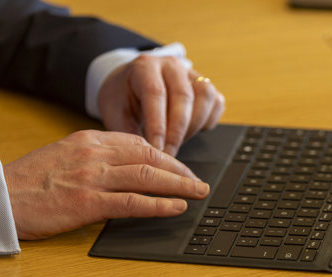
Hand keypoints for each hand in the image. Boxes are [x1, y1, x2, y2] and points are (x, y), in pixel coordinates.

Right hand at [3, 130, 209, 239]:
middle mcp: (95, 154)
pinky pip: (133, 202)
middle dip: (180, 171)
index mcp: (90, 140)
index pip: (140, 143)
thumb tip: (127, 168)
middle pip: (150, 157)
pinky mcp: (88, 203)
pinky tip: (176, 208)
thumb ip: (97, 157)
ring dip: (179, 186)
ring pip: (148, 176)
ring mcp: (93, 177)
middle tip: (199, 182)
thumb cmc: (31, 180)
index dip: (167, 156)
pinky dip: (159, 204)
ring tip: (198, 193)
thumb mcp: (66, 156)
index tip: (181, 168)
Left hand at [98, 54, 224, 155]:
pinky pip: (216, 102)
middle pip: (184, 96)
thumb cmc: (122, 98)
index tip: (157, 149)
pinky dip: (207, 121)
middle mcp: (171, 66)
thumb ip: (128, 132)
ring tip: (178, 142)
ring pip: (205, 96)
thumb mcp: (115, 113)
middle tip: (169, 154)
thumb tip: (145, 155)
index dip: (158, 124)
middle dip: (178, 131)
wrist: (130, 83)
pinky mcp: (205, 84)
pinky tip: (191, 132)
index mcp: (145, 67)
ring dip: (194, 126)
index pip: (156, 94)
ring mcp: (191, 73)